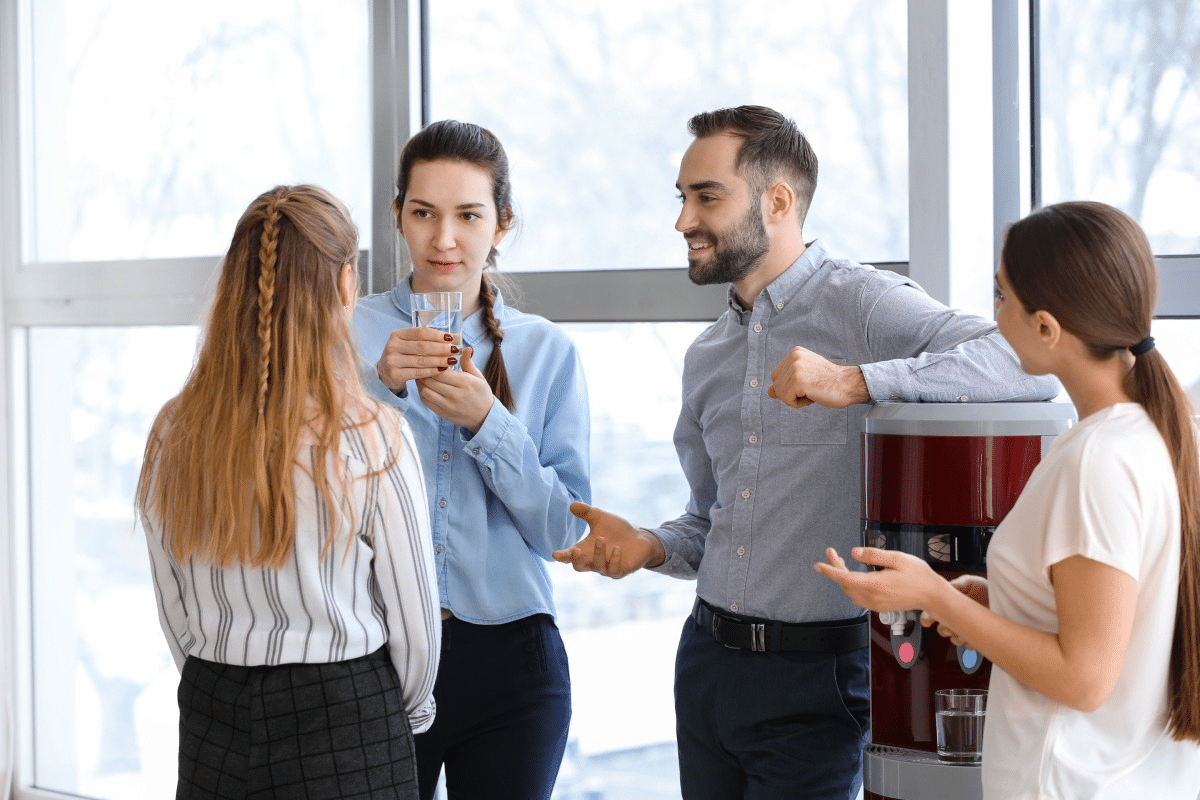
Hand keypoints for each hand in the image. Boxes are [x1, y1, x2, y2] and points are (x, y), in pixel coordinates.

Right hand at [376, 327, 460, 392]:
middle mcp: (392, 346)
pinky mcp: (395, 374)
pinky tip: (442, 369)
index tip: (451, 338)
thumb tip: (456, 337)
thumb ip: (429, 340)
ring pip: (421, 360)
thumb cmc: (404, 355)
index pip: (421, 332)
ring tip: (452, 361)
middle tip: (455, 350)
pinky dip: (432, 371)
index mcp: (397, 334)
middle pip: (422, 346)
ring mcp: (392, 361)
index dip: (437, 335)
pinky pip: (418, 372)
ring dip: (439, 360)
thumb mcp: (411, 344)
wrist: (385, 373)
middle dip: (441, 348)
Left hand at [416, 347, 494, 431]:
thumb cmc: (481, 394)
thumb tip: (466, 348)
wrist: (484, 416)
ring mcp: (448, 405)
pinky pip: (426, 401)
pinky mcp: (442, 413)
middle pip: (430, 380)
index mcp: (465, 382)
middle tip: (421, 364)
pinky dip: (421, 392)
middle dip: (424, 371)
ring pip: (425, 390)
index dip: (432, 363)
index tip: (429, 357)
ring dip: (420, 382)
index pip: (441, 370)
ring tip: (421, 374)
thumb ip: (468, 362)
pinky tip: (424, 386)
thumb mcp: (478, 377)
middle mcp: (455, 394)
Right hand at [552, 502, 664, 577]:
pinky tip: (617, 549)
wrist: (639, 538)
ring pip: (598, 566)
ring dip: (598, 553)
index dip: (562, 556)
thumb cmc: (616, 530)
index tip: (555, 554)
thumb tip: (572, 505)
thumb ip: (586, 512)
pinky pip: (615, 570)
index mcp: (586, 550)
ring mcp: (607, 568)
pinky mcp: (621, 570)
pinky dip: (614, 560)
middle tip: (576, 549)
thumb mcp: (600, 518)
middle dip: (576, 560)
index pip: (570, 556)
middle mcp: (594, 562)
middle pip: (580, 567)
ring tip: (601, 538)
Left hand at [767, 346, 869, 407]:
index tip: (808, 383)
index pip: (776, 376)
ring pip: (781, 394)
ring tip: (812, 391)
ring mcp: (795, 369)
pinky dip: (799, 404)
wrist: (848, 384)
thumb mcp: (805, 375)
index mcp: (794, 353)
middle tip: (811, 388)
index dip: (789, 385)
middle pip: (776, 384)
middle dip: (790, 392)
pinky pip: (787, 400)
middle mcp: (793, 357)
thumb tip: (769, 392)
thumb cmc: (829, 382)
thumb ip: (786, 381)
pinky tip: (812, 396)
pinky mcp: (798, 382)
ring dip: (796, 399)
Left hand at [814, 546, 943, 612]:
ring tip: (841, 563)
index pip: (845, 578)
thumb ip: (873, 555)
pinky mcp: (878, 607)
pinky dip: (851, 586)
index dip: (830, 571)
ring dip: (843, 578)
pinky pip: (858, 598)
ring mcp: (875, 604)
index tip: (818, 565)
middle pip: (845, 584)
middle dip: (836, 568)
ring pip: (850, 592)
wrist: (933, 596)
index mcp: (876, 584)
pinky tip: (854, 576)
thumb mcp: (897, 558)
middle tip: (833, 554)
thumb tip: (854, 553)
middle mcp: (873, 597)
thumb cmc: (919, 576)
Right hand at [921, 575, 987, 647]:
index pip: (933, 612)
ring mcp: (966, 628)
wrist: (1005, 599)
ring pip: (954, 638)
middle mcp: (956, 617)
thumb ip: (956, 584)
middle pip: (941, 628)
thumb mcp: (970, 582)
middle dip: (944, 629)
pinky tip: (975, 634)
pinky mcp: (977, 637)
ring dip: (957, 636)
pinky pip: (968, 644)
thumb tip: (946, 589)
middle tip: (950, 626)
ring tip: (965, 630)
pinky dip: (970, 642)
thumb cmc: (988, 589)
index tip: (928, 621)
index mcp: (951, 604)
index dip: (928, 617)